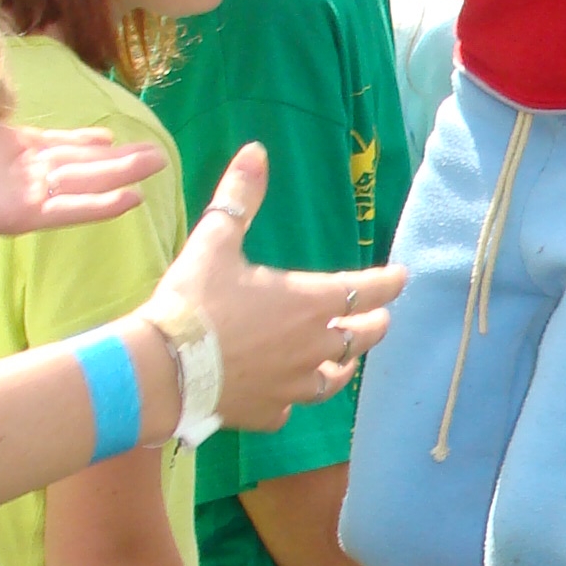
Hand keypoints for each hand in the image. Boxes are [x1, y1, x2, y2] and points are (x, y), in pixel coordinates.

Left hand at [0, 2, 166, 246]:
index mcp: (8, 145)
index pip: (58, 145)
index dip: (86, 142)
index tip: (110, 136)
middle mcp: (23, 172)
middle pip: (84, 165)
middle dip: (120, 161)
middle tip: (156, 154)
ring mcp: (27, 194)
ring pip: (86, 184)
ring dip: (121, 176)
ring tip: (157, 166)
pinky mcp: (23, 215)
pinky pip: (71, 209)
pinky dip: (101, 205)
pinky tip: (130, 198)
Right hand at [162, 148, 405, 431]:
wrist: (164, 368)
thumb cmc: (194, 301)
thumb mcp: (215, 240)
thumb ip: (240, 197)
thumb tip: (256, 151)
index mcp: (309, 302)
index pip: (368, 290)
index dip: (389, 282)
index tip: (401, 277)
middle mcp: (313, 346)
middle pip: (363, 338)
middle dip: (375, 324)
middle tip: (378, 318)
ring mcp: (294, 385)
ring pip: (335, 378)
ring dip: (342, 365)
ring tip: (344, 360)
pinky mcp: (269, 413)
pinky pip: (292, 407)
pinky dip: (293, 398)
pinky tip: (286, 395)